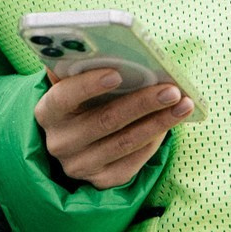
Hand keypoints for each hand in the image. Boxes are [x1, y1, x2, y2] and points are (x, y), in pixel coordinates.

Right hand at [36, 69, 192, 188]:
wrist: (74, 144)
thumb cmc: (79, 104)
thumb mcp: (73, 87)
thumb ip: (80, 70)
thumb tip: (103, 50)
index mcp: (47, 112)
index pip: (64, 97)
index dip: (89, 85)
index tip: (118, 73)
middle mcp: (60, 142)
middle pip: (105, 121)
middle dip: (142, 104)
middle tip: (171, 90)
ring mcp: (80, 165)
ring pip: (125, 142)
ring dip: (158, 122)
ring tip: (183, 105)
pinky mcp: (102, 181)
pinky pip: (134, 160)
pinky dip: (154, 140)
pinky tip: (169, 123)